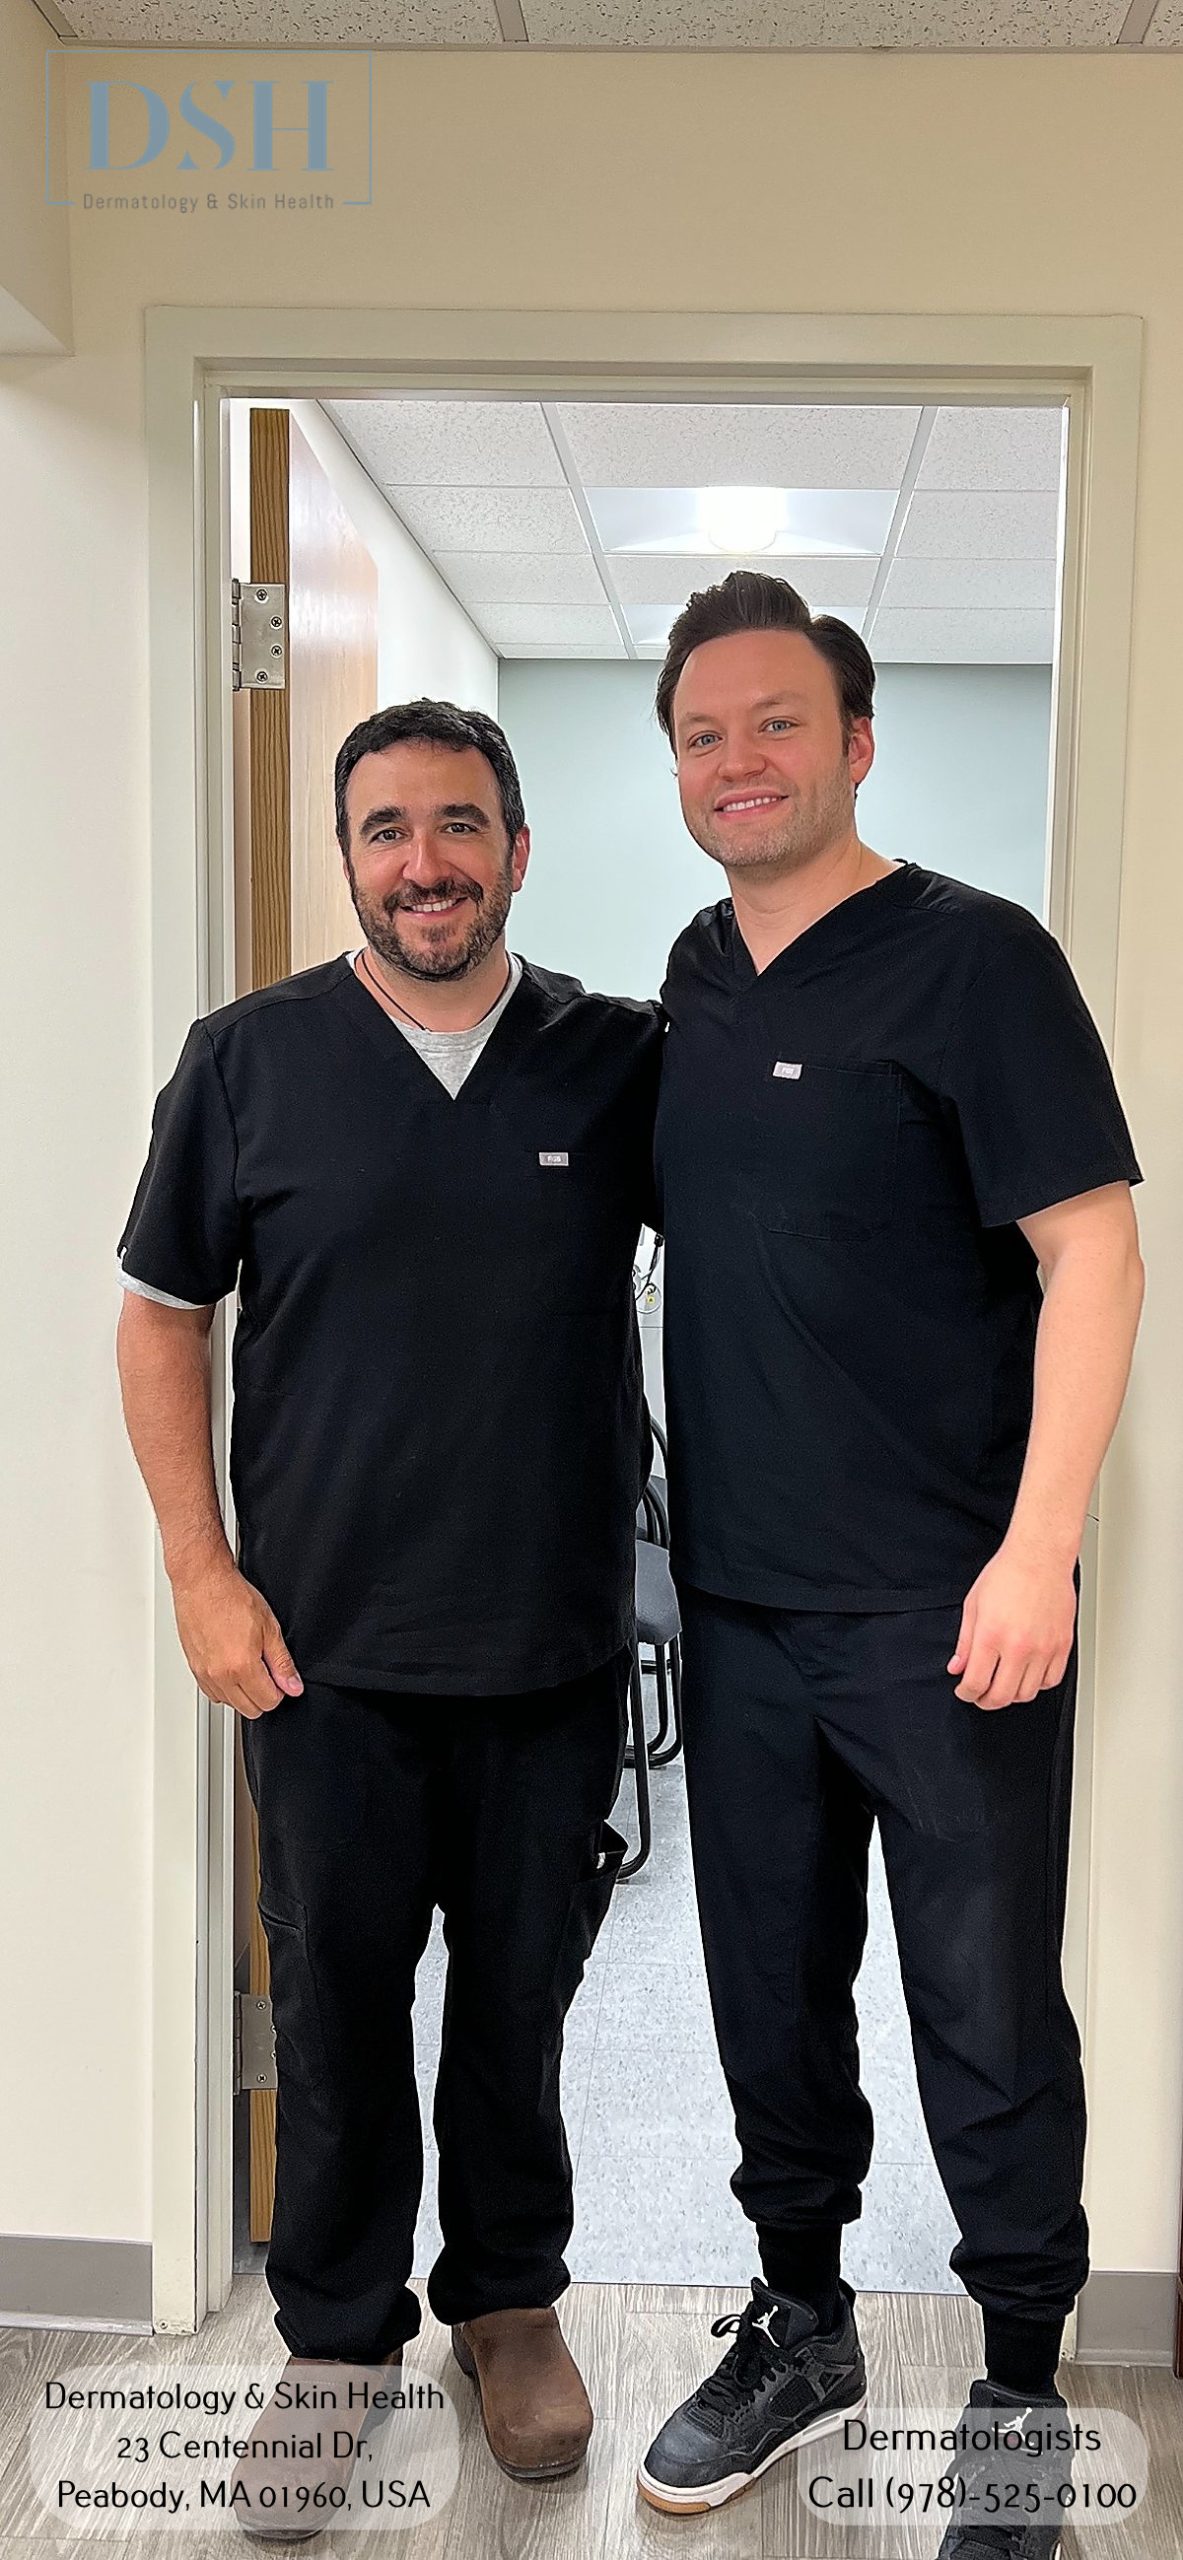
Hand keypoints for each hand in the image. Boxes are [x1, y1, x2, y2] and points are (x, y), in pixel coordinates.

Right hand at [169, 1548, 303, 1718]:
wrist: (202, 1582)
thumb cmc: (232, 1597)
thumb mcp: (269, 1627)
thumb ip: (282, 1662)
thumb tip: (293, 1686)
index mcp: (241, 1667)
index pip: (268, 1702)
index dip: (280, 1690)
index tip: (279, 1676)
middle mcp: (220, 1676)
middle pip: (249, 1709)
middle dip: (263, 1695)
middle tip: (266, 1670)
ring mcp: (204, 1674)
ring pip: (230, 1704)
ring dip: (243, 1692)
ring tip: (247, 1664)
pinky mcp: (194, 1669)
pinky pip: (213, 1693)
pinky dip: (225, 1687)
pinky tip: (231, 1666)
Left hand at [947, 1539, 1076, 1709]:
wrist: (1040, 1557)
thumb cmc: (1007, 1574)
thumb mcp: (973, 1606)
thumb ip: (964, 1642)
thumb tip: (958, 1667)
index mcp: (991, 1635)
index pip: (975, 1683)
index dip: (966, 1693)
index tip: (964, 1691)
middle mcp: (1019, 1646)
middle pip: (1001, 1696)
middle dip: (985, 1700)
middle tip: (980, 1695)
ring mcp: (1043, 1648)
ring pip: (1027, 1694)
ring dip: (1011, 1695)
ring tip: (1003, 1684)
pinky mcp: (1062, 1646)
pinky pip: (1051, 1681)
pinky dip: (1037, 1685)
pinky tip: (1028, 1675)